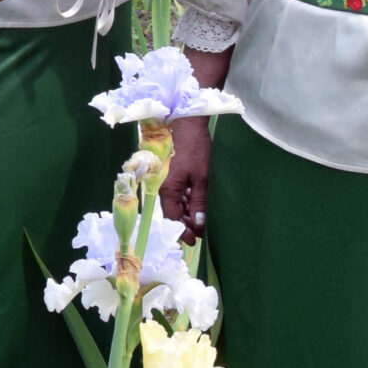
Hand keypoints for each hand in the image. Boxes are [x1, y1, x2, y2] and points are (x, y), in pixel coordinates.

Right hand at [161, 116, 212, 240]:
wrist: (188, 126)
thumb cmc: (195, 150)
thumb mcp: (202, 178)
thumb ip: (199, 202)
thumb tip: (199, 223)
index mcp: (167, 190)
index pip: (171, 218)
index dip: (182, 231)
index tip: (194, 240)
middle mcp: (164, 188)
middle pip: (173, 212)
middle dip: (187, 224)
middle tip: (202, 232)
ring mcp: (169, 182)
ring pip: (177, 204)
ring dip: (189, 213)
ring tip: (203, 221)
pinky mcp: (175, 176)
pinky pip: (179, 195)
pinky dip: (188, 202)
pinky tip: (199, 205)